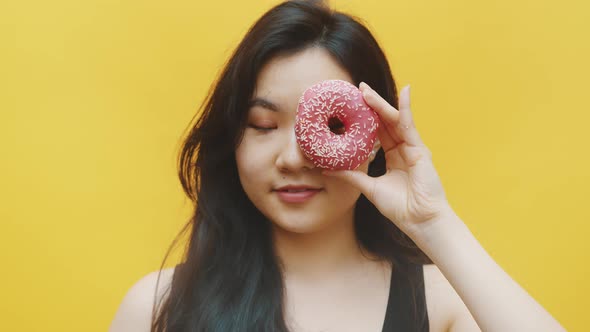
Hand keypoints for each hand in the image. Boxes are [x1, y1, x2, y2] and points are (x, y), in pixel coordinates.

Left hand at [323, 83, 453, 237]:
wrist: (419, 220)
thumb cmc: (399, 207)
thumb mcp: (369, 187)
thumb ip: (351, 175)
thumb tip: (327, 169)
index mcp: (393, 157)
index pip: (378, 132)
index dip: (365, 118)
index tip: (352, 105)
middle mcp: (403, 149)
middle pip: (385, 122)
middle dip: (371, 104)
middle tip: (357, 88)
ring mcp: (413, 147)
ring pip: (395, 120)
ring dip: (380, 104)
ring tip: (366, 90)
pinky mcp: (420, 149)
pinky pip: (411, 125)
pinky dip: (407, 108)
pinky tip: (405, 92)